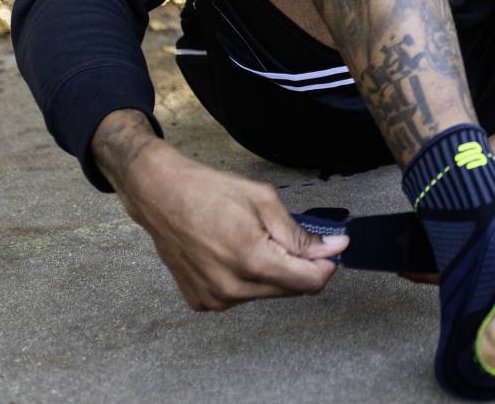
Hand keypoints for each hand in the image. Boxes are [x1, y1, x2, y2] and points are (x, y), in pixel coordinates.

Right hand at [94, 110, 347, 310]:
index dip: (326, 264)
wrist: (160, 197)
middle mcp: (233, 289)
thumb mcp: (265, 200)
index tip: (331, 247)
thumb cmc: (211, 192)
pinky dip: (249, 278)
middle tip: (291, 236)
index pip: (309, 282)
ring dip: (274, 271)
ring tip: (255, 239)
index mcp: (252, 261)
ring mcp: (215, 299)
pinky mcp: (201, 302)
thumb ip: (300, 234)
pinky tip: (234, 252)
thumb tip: (333, 248)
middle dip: (301, 266)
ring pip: (267, 293)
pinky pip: (242, 295)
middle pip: (290, 289)